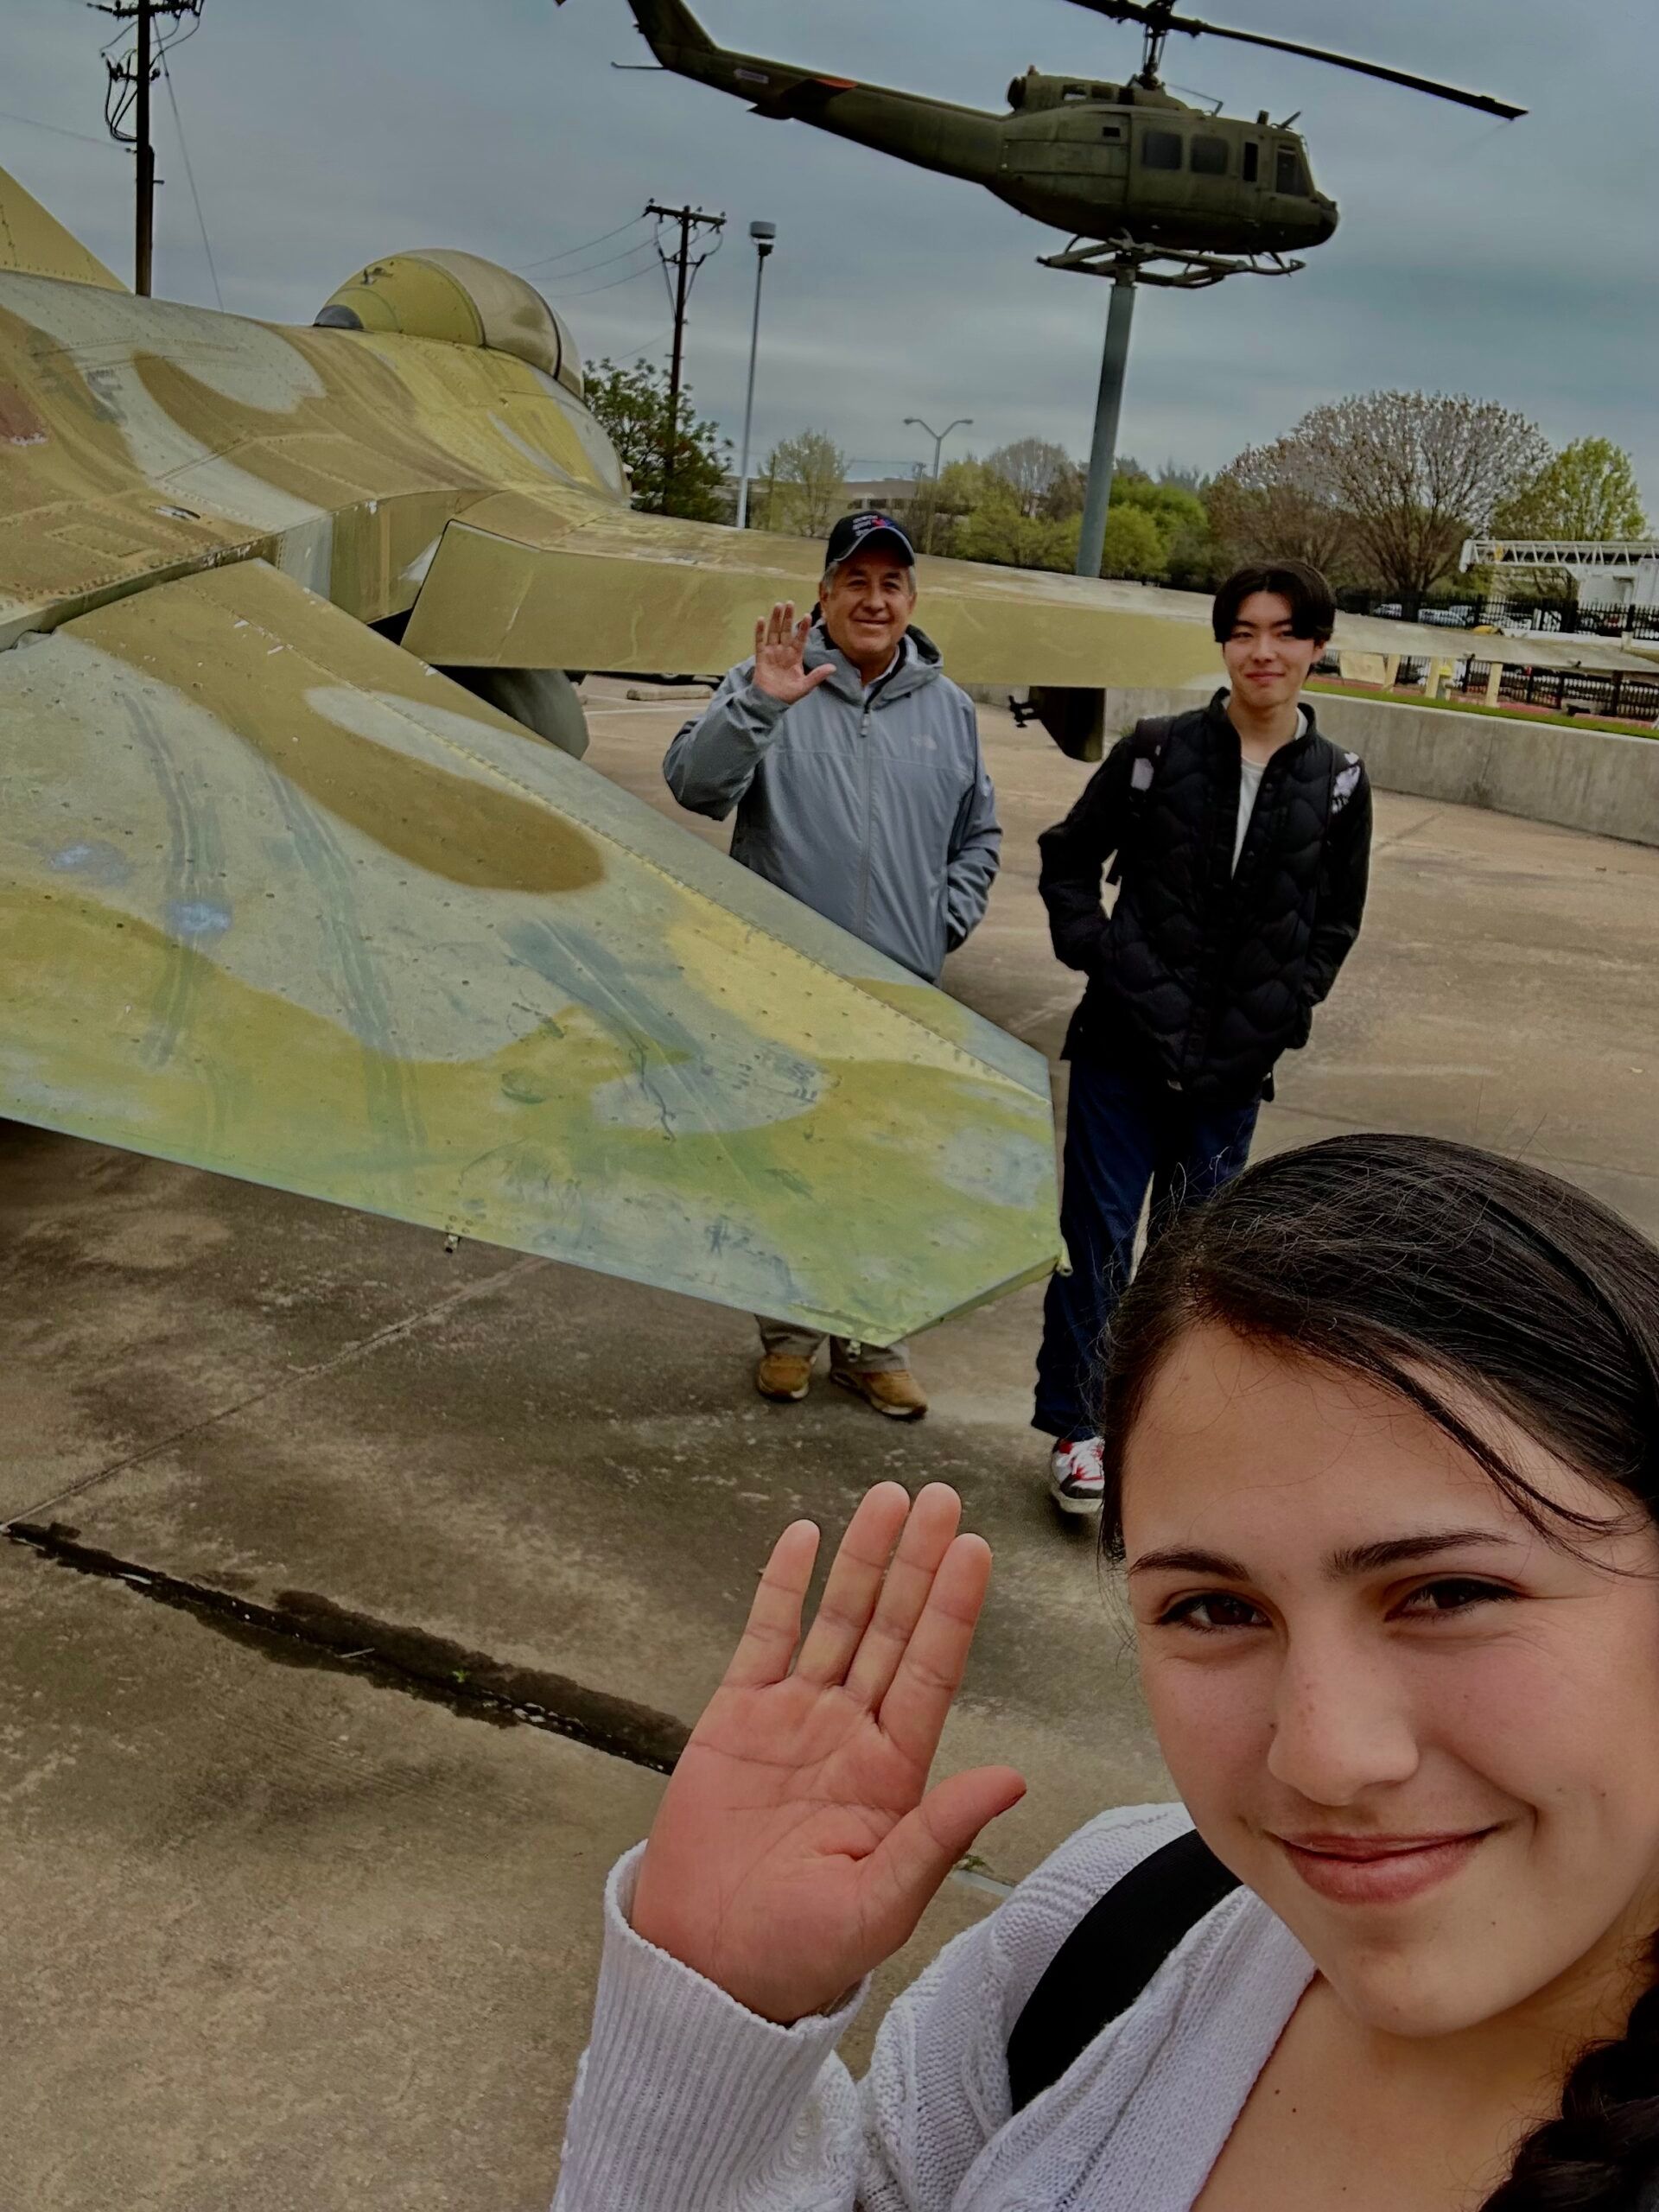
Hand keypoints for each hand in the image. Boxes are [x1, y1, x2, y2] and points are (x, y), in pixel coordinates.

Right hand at [629, 1483, 1025, 2024]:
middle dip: (915, 1562)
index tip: (973, 1551)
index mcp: (893, 1773)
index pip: (931, 1672)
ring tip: (886, 1500)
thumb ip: (937, 1836)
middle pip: (890, 1628)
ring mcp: (793, 1717)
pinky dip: (782, 1586)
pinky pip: (763, 1636)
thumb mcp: (879, 1905)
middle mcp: (850, 1731)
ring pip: (836, 1620)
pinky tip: (805, 1538)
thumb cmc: (798, 1952)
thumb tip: (1009, 1780)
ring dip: (861, 1560)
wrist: (704, 1967)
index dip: (951, 1609)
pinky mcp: (735, 1715)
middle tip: (941, 1498)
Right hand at [750, 600, 833, 705]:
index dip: (803, 628)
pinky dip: (760, 631)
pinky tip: (761, 620)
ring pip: (774, 632)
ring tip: (778, 605)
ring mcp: (772, 653)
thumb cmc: (788, 694)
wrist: (771, 702)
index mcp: (795, 657)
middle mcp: (783, 652)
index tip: (808, 615)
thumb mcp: (805, 686)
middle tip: (790, 602)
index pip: (800, 639)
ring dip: (775, 619)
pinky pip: (760, 642)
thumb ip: (817, 675)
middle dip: (788, 617)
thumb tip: (833, 668)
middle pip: (786, 631)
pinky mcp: (761, 657)